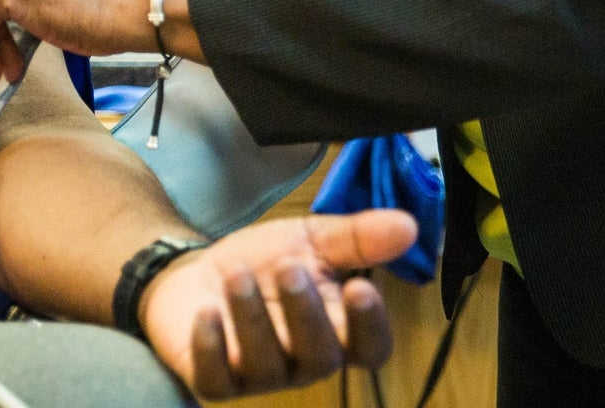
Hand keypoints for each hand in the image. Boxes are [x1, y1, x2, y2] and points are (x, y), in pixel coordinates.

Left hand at [140, 210, 413, 399]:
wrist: (195, 275)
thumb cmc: (264, 264)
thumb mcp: (309, 242)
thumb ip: (356, 238)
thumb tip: (409, 225)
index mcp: (337, 332)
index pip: (370, 347)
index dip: (370, 326)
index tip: (361, 287)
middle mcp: (303, 362)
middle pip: (320, 356)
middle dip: (306, 313)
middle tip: (290, 268)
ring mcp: (258, 375)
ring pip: (267, 363)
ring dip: (253, 317)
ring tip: (238, 275)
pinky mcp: (214, 379)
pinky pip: (216, 378)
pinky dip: (211, 346)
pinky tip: (206, 313)